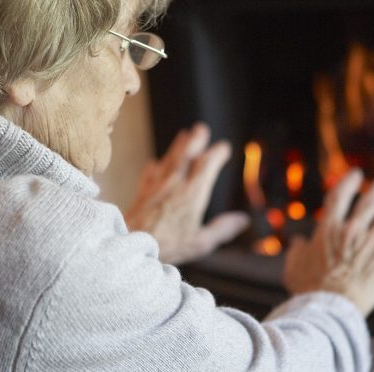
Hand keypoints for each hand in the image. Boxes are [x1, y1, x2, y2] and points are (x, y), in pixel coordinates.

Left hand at [125, 123, 249, 264]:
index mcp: (192, 194)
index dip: (216, 153)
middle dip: (195, 139)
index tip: (224, 147)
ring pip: (168, 159)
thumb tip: (243, 220)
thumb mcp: (201, 242)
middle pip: (186, 154)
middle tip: (201, 128)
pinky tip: (155, 163)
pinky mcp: (142, 192)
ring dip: (177, 146)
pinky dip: (155, 166)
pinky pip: (150, 173)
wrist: (130, 244)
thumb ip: (222, 229)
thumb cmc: (166, 246)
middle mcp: (174, 184)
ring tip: (183, 135)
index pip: (207, 165)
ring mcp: (156, 186)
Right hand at [282, 169, 373, 316]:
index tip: (357, 174)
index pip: (340, 196)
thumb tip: (298, 242)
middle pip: (370, 202)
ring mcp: (370, 244)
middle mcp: (351, 230)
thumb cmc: (308, 287)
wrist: (330, 307)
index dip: (348, 183)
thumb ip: (297, 250)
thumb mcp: (294, 265)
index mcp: (328, 228)